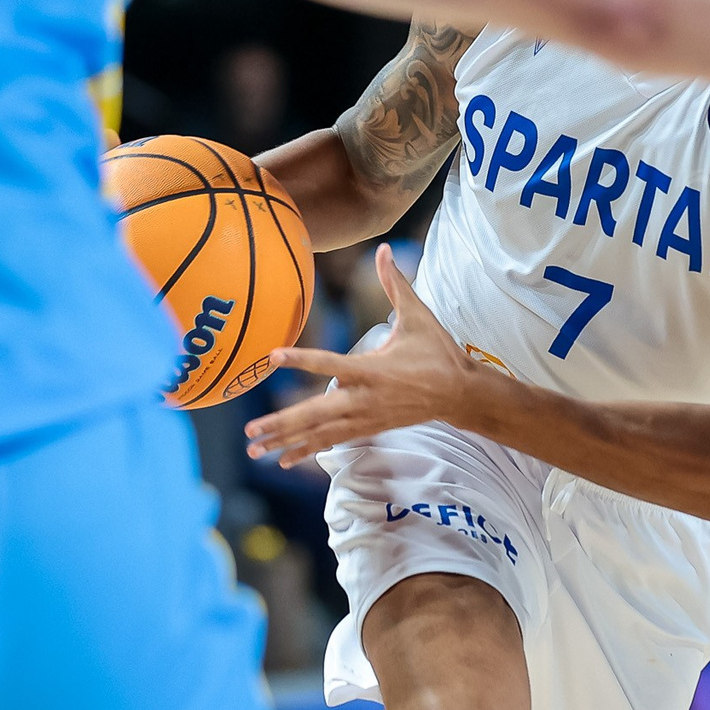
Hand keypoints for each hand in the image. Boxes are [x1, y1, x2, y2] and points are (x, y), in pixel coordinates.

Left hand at [244, 245, 483, 466]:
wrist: (459, 394)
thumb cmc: (438, 352)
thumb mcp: (419, 316)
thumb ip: (395, 284)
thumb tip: (383, 248)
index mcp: (372, 369)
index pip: (328, 363)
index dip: (300, 360)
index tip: (272, 357)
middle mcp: (363, 398)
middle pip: (315, 413)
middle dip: (281, 423)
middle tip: (250, 430)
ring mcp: (364, 417)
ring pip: (318, 432)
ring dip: (285, 441)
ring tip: (254, 449)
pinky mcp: (367, 428)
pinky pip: (331, 441)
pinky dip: (306, 450)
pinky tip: (283, 460)